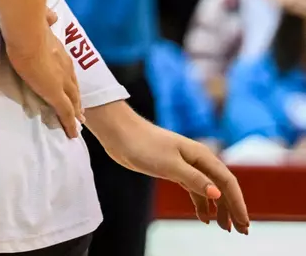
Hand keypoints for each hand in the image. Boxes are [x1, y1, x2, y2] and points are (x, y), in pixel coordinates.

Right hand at [2, 21, 82, 138]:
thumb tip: (51, 15)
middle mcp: (66, 69)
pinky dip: (70, 124)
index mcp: (61, 55)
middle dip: (77, 100)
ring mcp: (62, 83)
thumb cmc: (29, 29)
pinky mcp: (56, 95)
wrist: (28, 38)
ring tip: (78, 123)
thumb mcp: (41, 21)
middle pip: (74, 88)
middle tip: (81, 112)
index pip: (68, 72)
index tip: (72, 90)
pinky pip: (65, 113)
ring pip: (73, 102)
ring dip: (76, 112)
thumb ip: (46, 20)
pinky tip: (72, 133)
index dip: (71, 82)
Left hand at [88, 102, 248, 233]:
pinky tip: (204, 218)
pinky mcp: (174, 170)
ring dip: (218, 209)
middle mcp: (198, 160)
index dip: (238, 203)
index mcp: (202, 156)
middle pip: (222, 187)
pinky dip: (201, 204)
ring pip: (209, 190)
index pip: (227, 182)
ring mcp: (186, 165)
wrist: (119, 133)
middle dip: (233, 209)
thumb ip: (194, 179)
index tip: (245, 223)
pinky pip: (194, 190)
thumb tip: (217, 194)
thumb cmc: (143, 144)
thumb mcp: (170, 165)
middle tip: (241, 231)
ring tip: (225, 228)